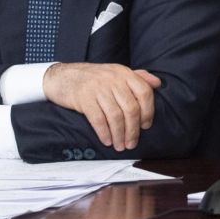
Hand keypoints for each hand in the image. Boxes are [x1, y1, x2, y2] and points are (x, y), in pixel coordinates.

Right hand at [42, 63, 160, 152]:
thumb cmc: (92, 78)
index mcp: (123, 73)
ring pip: (115, 116)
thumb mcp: (115, 72)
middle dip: (133, 130)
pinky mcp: (84, 98)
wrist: (62, 77)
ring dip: (119, 135)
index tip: (146, 126)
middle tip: (132, 143)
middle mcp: (113, 79)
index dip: (148, 112)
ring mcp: (97, 88)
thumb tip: (157, 83)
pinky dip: (104, 133)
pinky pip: (98, 119)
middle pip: (131, 108)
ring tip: (120, 146)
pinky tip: (107, 141)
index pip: (144, 92)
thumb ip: (137, 77)